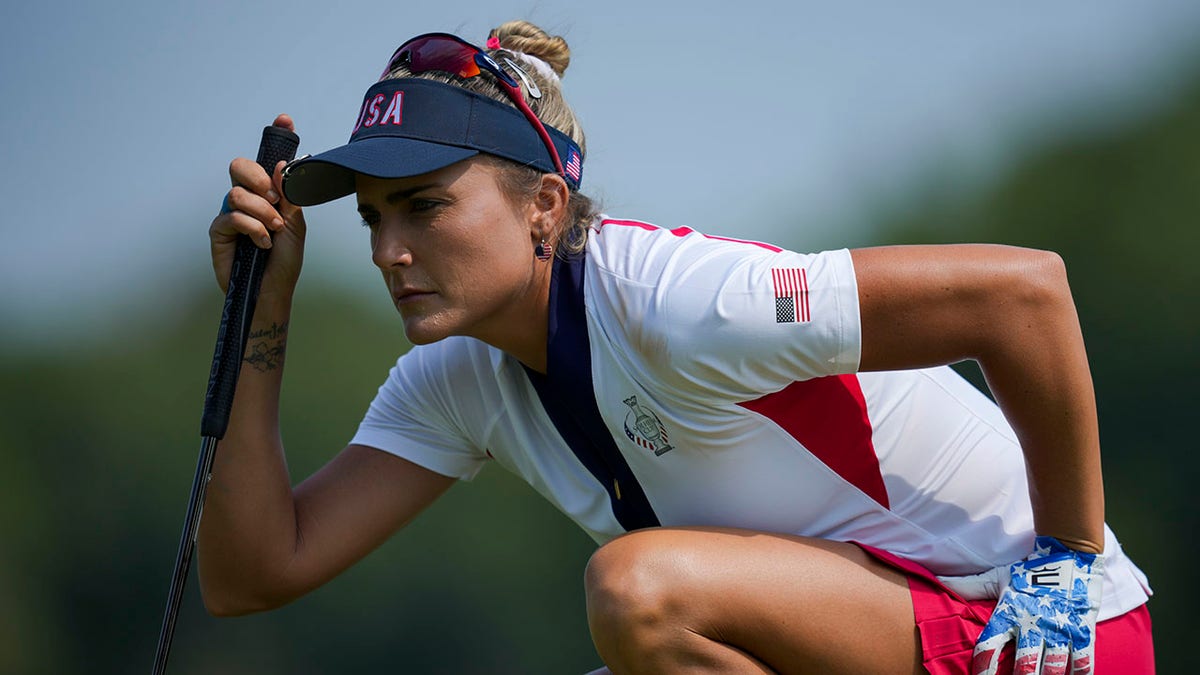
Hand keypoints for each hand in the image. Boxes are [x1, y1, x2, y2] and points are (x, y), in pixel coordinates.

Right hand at [210, 114, 306, 295]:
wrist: (274, 290)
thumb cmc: (285, 260)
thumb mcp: (295, 225)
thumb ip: (289, 196)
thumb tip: (282, 166)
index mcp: (266, 194)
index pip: (266, 161)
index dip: (276, 138)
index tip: (285, 118)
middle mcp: (245, 200)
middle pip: (238, 166)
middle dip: (257, 179)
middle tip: (273, 199)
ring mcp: (230, 214)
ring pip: (236, 193)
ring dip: (262, 213)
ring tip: (274, 231)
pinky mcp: (218, 232)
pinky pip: (230, 216)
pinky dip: (252, 229)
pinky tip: (262, 244)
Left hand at [971, 536, 1104, 674]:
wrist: (1068, 558)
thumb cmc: (1028, 573)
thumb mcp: (997, 578)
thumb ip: (969, 585)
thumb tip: (937, 578)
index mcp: (1009, 614)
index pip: (989, 645)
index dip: (983, 666)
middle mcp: (1033, 624)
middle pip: (1024, 664)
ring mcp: (1059, 630)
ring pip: (1054, 667)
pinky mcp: (1082, 633)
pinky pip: (1083, 663)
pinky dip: (1079, 674)